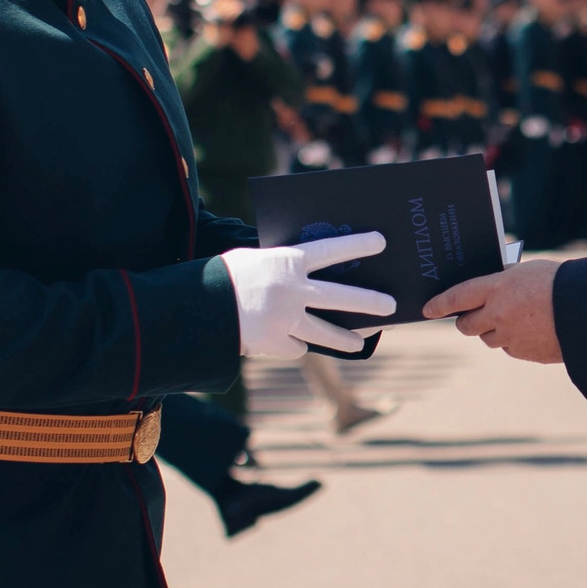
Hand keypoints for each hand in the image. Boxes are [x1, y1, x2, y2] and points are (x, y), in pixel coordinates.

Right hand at [226, 232, 392, 358]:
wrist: (196, 309)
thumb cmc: (223, 277)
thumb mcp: (254, 259)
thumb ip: (282, 265)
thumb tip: (308, 271)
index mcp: (286, 263)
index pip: (331, 250)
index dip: (358, 245)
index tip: (381, 241)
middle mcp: (292, 291)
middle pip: (342, 297)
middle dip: (370, 302)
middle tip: (391, 306)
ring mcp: (286, 320)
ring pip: (326, 332)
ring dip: (345, 338)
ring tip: (358, 341)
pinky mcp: (275, 344)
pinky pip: (294, 346)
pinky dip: (293, 344)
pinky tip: (289, 341)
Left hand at [423, 260, 562, 362]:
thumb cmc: (562, 283)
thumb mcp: (529, 271)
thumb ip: (505, 279)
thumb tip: (491, 286)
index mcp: (497, 288)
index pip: (456, 297)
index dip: (439, 304)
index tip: (427, 309)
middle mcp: (497, 315)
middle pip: (466, 325)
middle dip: (467, 321)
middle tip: (472, 316)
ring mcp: (510, 337)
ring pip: (488, 339)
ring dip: (492, 331)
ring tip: (512, 319)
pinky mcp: (524, 353)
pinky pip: (510, 348)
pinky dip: (514, 341)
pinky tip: (531, 330)